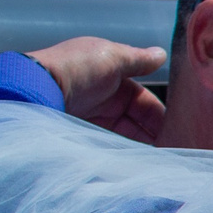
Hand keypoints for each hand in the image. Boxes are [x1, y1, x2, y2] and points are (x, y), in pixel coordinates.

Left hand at [27, 38, 166, 143]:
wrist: (35, 87)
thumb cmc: (75, 67)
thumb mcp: (112, 56)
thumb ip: (138, 59)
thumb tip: (161, 54)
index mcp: (111, 74)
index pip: (143, 98)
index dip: (159, 113)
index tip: (176, 130)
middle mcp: (101, 95)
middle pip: (135, 119)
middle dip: (153, 132)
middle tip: (171, 148)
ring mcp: (89, 115)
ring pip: (123, 133)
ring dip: (139, 143)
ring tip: (158, 157)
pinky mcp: (79, 131)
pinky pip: (107, 142)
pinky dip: (122, 149)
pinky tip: (134, 158)